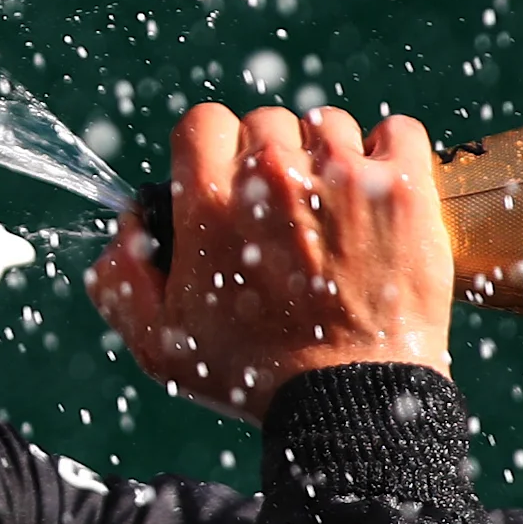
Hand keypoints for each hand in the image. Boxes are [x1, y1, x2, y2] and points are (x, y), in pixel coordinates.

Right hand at [88, 103, 454, 421]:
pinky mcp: (402, 188)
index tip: (230, 184)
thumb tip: (126, 230)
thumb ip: (120, 282)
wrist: (352, 401)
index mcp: (212, 203)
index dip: (214, 152)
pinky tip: (379, 192)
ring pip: (328, 125)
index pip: (204, 123)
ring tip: (335, 211)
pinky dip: (390, 153)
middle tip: (284, 213)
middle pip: (266, 122)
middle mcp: (274, 176)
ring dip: (328, 157)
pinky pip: (397, 132)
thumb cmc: (257, 378)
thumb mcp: (161, 345)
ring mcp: (344, 177)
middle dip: (271, 160)